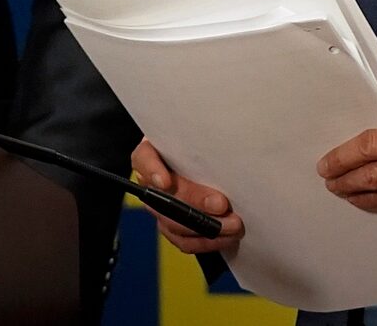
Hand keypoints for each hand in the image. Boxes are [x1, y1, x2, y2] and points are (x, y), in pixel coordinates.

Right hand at [131, 137, 245, 253]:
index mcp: (151, 154)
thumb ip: (202, 137)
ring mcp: (160, 209)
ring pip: (175, 225)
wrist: (198, 158)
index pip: (143, 159)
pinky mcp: (172, 228)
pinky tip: (226, 237)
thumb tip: (224, 141)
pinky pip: (184, 241)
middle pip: (165, 199)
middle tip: (221, 204)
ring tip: (232, 225)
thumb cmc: (196, 142)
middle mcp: (151, 183)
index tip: (166, 182)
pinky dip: (206, 241)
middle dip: (195, 204)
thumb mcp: (195, 134)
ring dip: (205, 229)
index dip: (152, 171)